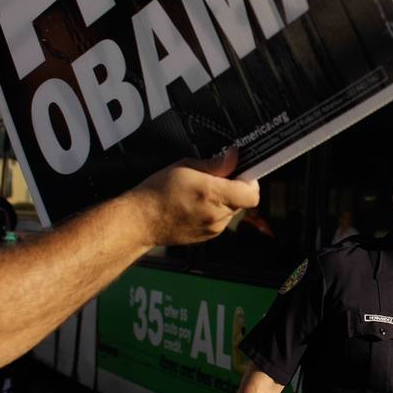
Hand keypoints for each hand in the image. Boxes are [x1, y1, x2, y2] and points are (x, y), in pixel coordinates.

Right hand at [133, 149, 259, 246]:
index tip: (240, 172)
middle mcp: (217, 215)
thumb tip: (234, 156)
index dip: (250, 180)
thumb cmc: (157, 192)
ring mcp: (213, 229)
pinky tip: (196, 204)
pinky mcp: (208, 236)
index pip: (252, 193)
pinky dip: (215, 210)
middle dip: (235, 187)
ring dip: (225, 200)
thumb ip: (215, 164)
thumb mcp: (185, 167)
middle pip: (243, 201)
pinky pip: (221, 220)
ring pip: (233, 210)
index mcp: (214, 195)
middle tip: (216, 178)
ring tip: (202, 192)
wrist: (140, 221)